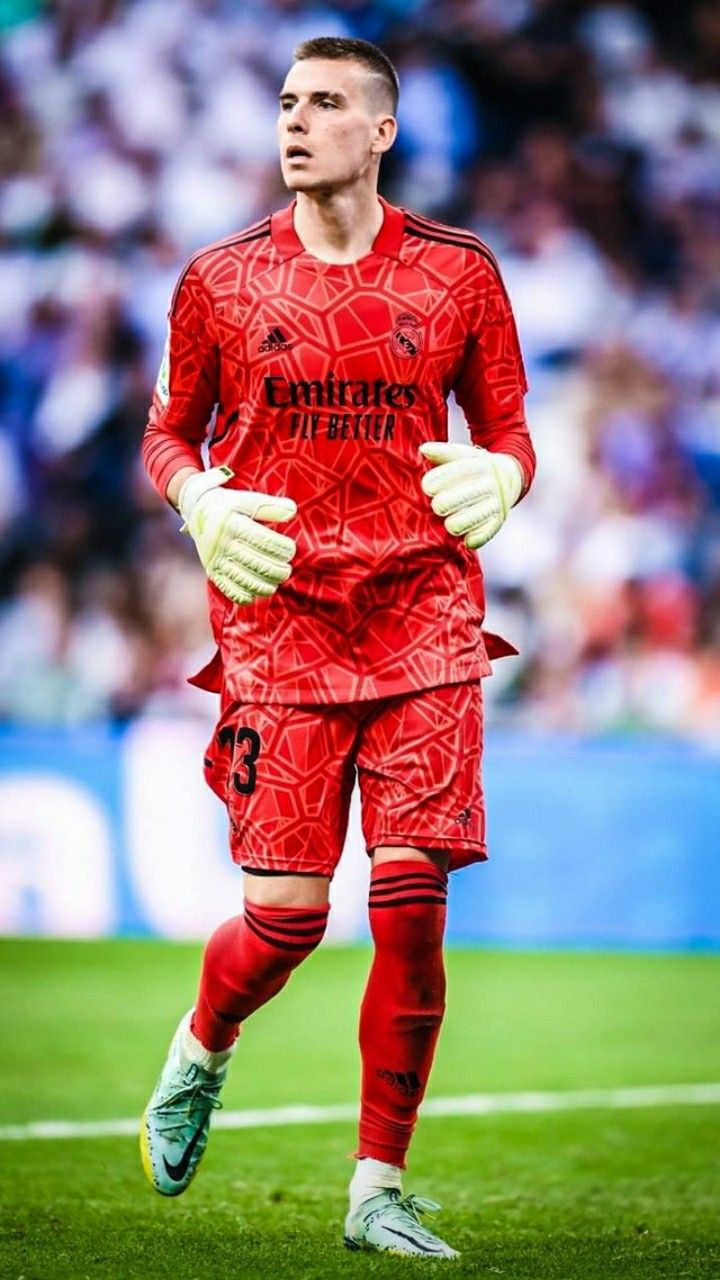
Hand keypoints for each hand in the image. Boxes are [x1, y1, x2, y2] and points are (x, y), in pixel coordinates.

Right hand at [179, 466, 296, 605]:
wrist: (198, 511)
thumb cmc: (230, 505)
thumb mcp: (247, 501)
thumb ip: (270, 506)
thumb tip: (292, 512)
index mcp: (232, 524)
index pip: (261, 540)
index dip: (280, 548)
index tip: (290, 550)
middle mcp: (222, 543)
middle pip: (255, 563)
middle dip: (276, 571)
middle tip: (286, 570)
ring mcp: (216, 560)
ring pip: (243, 580)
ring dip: (264, 586)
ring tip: (275, 583)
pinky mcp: (212, 571)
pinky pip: (228, 590)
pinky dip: (244, 596)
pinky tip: (256, 593)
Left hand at [419, 441, 522, 549]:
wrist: (511, 478)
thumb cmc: (475, 468)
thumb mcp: (463, 455)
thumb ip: (443, 453)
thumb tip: (423, 449)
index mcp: (480, 465)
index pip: (454, 474)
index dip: (434, 482)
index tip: (427, 487)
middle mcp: (490, 485)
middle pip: (452, 501)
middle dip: (441, 505)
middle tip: (437, 506)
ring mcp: (495, 505)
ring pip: (459, 523)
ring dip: (451, 524)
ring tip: (449, 521)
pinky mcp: (498, 523)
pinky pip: (480, 536)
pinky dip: (470, 538)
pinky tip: (465, 536)